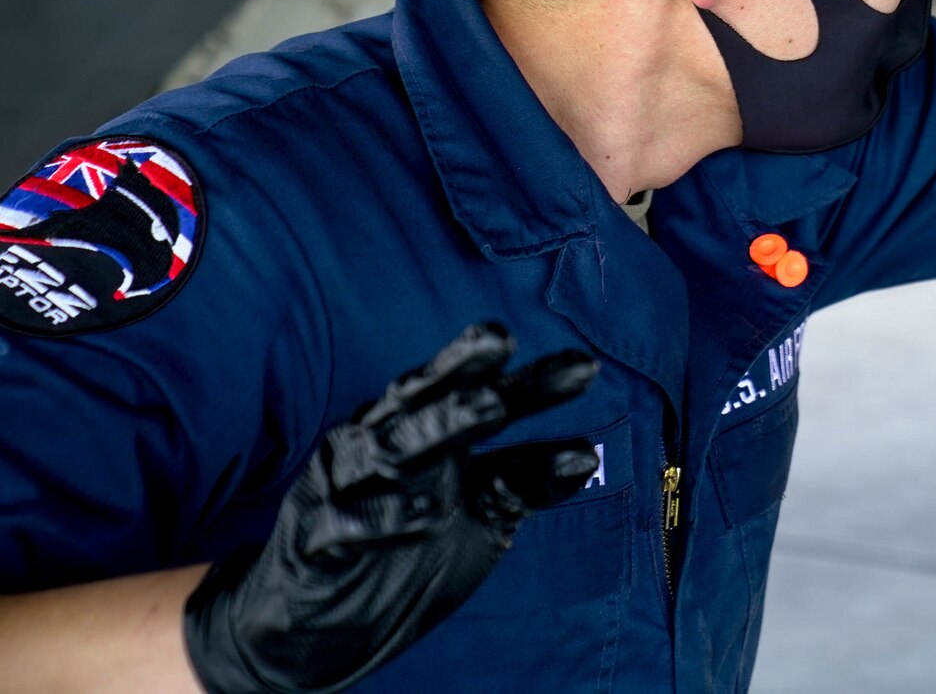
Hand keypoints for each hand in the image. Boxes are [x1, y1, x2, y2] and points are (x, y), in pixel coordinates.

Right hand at [183, 324, 599, 692]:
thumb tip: (585, 455)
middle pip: (424, 402)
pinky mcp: (313, 540)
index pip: (479, 394)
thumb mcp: (479, 513)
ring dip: (437, 425)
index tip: (584, 368)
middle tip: (505, 347)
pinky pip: (346, 523)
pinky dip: (383, 517)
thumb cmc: (404, 553)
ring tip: (490, 406)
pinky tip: (424, 514)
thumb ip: (523, 479)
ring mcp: (343, 489)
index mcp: (421, 430)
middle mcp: (379, 444)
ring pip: (388, 447)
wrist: (317, 626)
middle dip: (466, 374)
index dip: (531, 382)